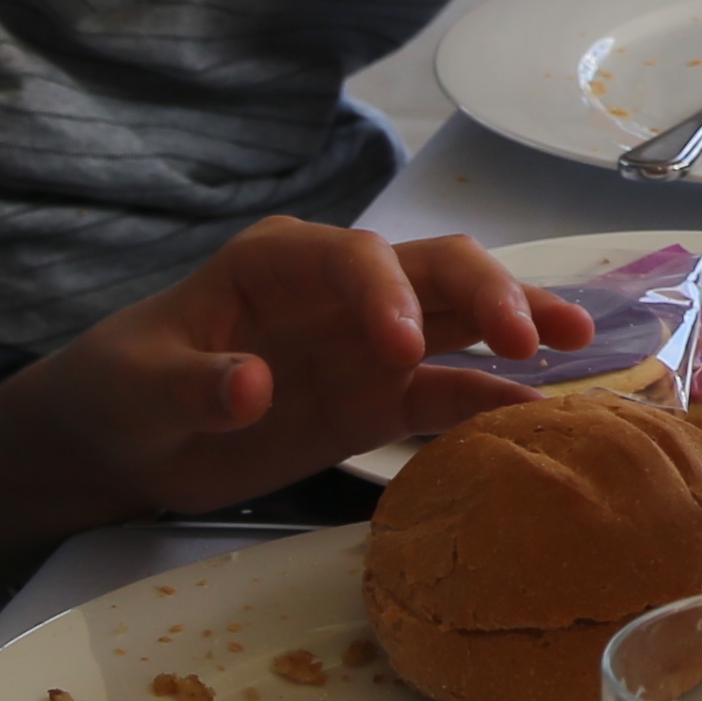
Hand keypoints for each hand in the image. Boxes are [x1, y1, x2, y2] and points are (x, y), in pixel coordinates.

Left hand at [41, 220, 585, 516]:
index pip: (358, 257)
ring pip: (463, 318)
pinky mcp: (379, 398)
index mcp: (282, 263)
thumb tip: (250, 388)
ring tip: (581, 346)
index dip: (389, 294)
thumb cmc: (120, 391)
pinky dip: (492, 401)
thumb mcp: (137, 389)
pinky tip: (542, 414)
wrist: (120, 443)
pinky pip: (448, 393)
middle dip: (488, 294)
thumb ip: (194, 386)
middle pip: (436, 269)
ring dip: (519, 325)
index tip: (405, 349)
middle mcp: (343, 291)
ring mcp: (369, 344)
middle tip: (527, 340)